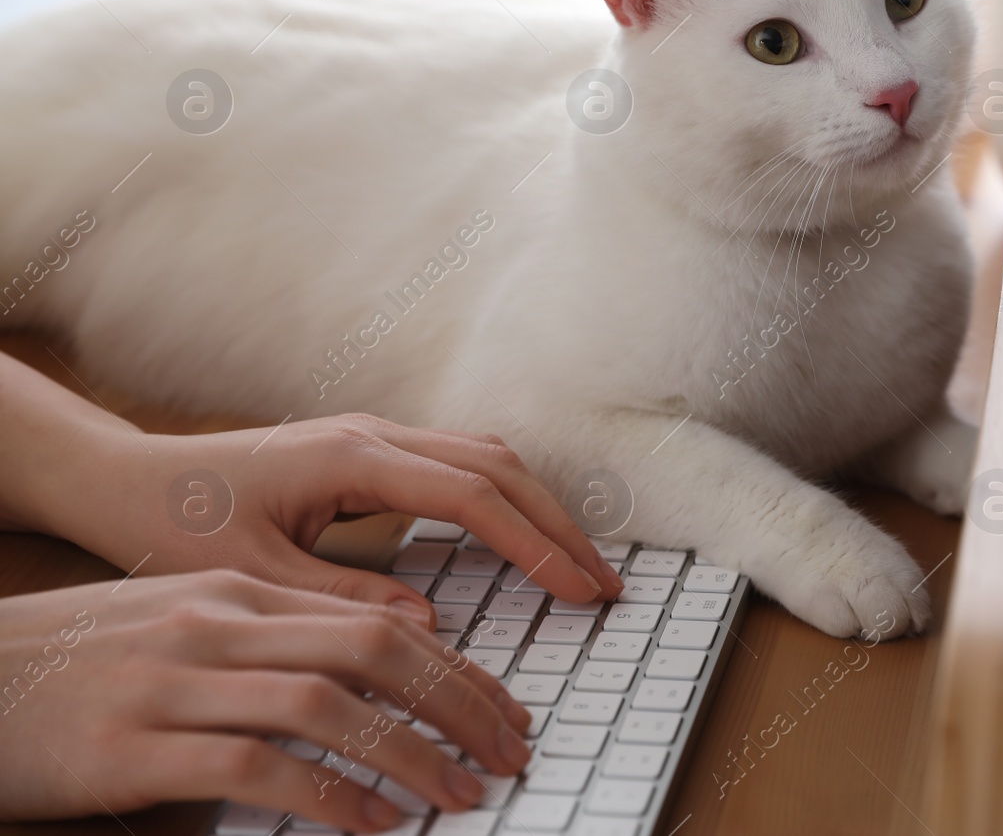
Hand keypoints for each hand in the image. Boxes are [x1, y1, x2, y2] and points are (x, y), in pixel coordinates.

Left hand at [0, 351, 622, 623]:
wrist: (128, 478)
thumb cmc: (176, 523)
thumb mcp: (254, 578)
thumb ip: (343, 598)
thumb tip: (427, 623)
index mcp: (354, 459)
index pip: (473, 496)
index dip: (535, 544)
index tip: (580, 590)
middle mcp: (376, 434)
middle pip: (499, 466)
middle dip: (559, 524)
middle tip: (605, 583)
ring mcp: (376, 436)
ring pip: (487, 457)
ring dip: (539, 508)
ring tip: (579, 565)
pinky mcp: (371, 451)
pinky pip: (461, 465)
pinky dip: (506, 500)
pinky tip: (521, 539)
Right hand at [0, 571, 532, 828]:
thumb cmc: (83, 667)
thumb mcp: (184, 631)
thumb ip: (276, 638)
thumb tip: (385, 662)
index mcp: (235, 596)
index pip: (378, 620)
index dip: (456, 670)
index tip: (504, 710)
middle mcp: (215, 625)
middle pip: (374, 650)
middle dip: (460, 703)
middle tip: (512, 751)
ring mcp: (173, 684)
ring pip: (329, 704)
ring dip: (414, 752)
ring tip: (465, 792)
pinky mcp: (132, 749)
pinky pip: (256, 767)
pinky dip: (329, 795)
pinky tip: (377, 823)